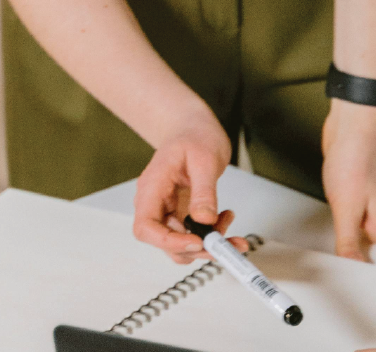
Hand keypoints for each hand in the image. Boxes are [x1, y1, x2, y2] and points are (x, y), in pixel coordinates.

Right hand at [131, 103, 247, 262]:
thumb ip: (204, 191)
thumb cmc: (194, 136)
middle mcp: (156, 202)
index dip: (167, 241)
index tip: (196, 242)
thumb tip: (205, 220)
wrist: (194, 128)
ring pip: (182, 241)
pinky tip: (226, 218)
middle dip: (196, 247)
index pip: (146, 226)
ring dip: (207, 243)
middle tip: (225, 244)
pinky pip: (194, 232)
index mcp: (152, 187)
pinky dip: (212, 233)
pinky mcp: (182, 213)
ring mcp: (168, 210)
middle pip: (165, 240)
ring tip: (230, 228)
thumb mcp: (204, 159)